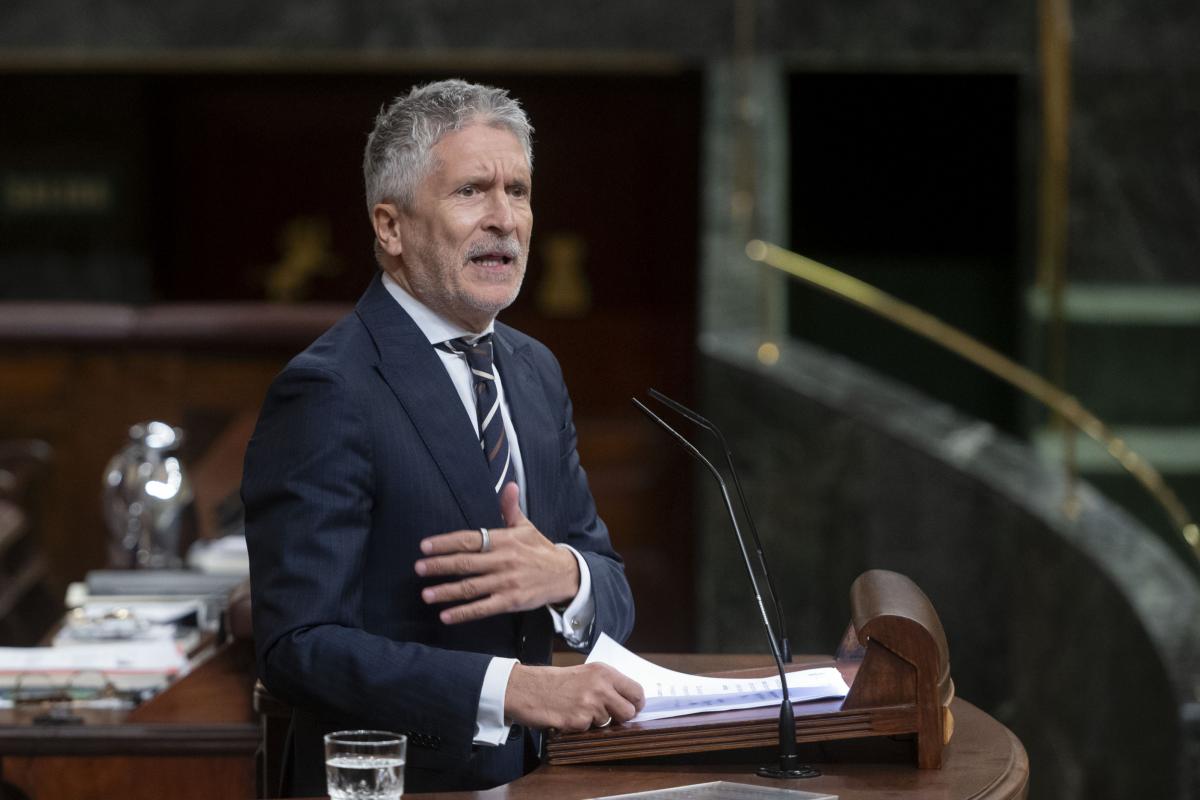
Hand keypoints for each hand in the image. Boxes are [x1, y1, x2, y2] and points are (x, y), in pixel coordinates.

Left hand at [415, 482, 579, 623]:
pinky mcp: (510, 601)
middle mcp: (503, 561)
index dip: (446, 543)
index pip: (469, 540)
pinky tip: (446, 615)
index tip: (425, 546)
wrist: (564, 575)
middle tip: (418, 569)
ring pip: (471, 587)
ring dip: (446, 592)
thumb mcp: (526, 527)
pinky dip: (464, 613)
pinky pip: (483, 608)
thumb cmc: (539, 549)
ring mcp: (506, 583)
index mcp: (504, 541)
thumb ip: (510, 509)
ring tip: (426, 594)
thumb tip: (509, 485)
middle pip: (465, 563)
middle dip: (439, 566)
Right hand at [504, 662, 644, 730]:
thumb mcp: (586, 673)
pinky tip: (569, 716)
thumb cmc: (556, 682)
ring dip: (596, 721)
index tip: (632, 708)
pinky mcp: (578, 721)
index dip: (636, 703)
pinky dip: (580, 727)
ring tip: (578, 710)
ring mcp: (590, 704)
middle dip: (619, 717)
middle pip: (629, 712)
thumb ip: (607, 684)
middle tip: (606, 714)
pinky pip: (589, 730)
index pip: (636, 691)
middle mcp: (600, 687)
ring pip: (608, 723)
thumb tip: (629, 701)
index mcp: (604, 672)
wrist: (528, 688)